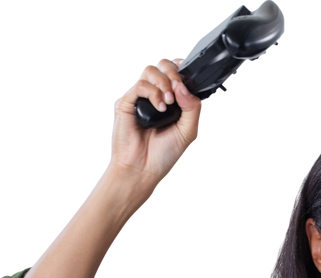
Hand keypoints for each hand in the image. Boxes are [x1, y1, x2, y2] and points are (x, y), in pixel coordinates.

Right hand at [108, 55, 204, 185]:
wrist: (143, 170)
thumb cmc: (163, 155)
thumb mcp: (189, 132)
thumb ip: (193, 108)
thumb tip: (182, 85)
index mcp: (171, 100)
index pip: (176, 71)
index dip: (182, 69)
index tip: (187, 80)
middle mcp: (155, 95)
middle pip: (163, 64)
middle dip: (174, 73)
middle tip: (177, 93)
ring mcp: (140, 97)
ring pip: (150, 69)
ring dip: (164, 82)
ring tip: (169, 102)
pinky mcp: (127, 102)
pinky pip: (140, 84)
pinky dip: (153, 93)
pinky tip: (160, 108)